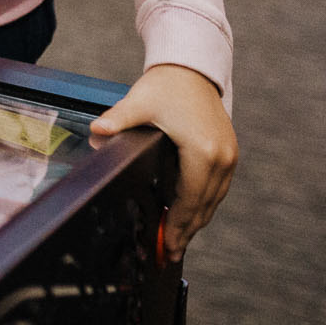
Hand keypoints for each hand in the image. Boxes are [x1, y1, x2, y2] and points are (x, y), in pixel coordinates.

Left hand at [91, 63, 236, 260]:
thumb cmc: (165, 86)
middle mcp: (223, 158)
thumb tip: (96, 131)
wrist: (193, 69)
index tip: (165, 248)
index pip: (189, 200)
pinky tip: (187, 215)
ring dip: (196, 221)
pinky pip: (216, 188)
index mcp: (203, 152)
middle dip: (186, 232)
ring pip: (213, 200)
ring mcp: (229, 156)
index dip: (177, 226)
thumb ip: (118, 120)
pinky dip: (202, 205)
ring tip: (177, 243)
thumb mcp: (139, 102)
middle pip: (203, 206)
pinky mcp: (228, 153)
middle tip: (168, 255)